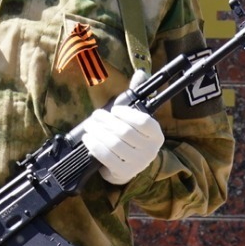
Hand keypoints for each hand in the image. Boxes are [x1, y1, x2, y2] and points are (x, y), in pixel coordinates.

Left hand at [78, 70, 164, 184]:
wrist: (125, 167)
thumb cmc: (129, 138)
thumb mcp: (134, 118)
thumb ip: (137, 96)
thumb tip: (141, 73)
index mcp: (156, 135)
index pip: (144, 122)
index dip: (127, 114)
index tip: (115, 109)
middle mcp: (150, 150)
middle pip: (125, 132)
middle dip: (106, 121)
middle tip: (95, 115)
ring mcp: (138, 163)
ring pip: (114, 144)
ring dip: (98, 132)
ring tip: (90, 125)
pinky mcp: (123, 172)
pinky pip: (106, 157)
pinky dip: (95, 146)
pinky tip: (88, 139)